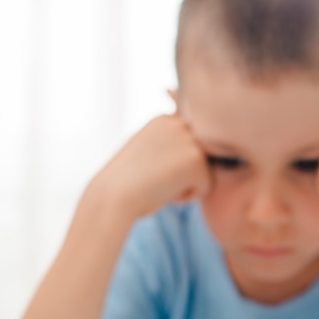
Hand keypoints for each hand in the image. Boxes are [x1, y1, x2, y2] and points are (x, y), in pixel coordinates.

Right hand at [92, 114, 211, 217]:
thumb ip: (171, 148)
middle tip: (154, 178)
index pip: (189, 149)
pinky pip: (206, 187)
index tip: (150, 170)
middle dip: (183, 175)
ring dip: (186, 185)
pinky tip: (164, 191)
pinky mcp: (196, 158)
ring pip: (205, 173)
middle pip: (201, 160)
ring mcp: (188, 139)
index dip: (173, 168)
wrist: (112, 196)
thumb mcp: (149, 156)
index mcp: (164, 120)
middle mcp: (178, 123)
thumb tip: (199, 151)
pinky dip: (188, 197)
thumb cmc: (127, 184)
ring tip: (158, 183)